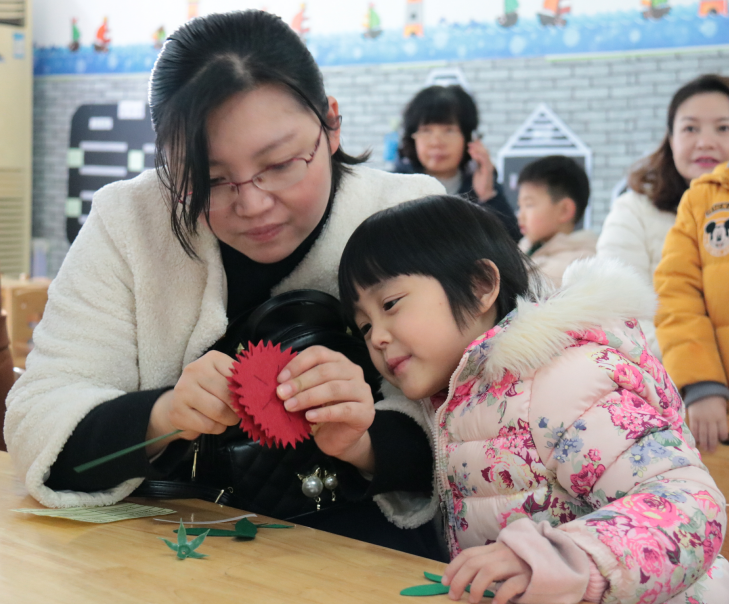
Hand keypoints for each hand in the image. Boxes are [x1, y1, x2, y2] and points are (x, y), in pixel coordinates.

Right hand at [147, 351, 239, 454]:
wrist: (178, 403)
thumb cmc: (209, 390)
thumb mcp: (224, 378)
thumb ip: (239, 381)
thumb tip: (258, 393)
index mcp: (212, 358)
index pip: (238, 377)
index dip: (247, 392)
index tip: (249, 399)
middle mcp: (195, 370)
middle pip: (227, 395)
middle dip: (238, 409)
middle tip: (239, 413)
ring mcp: (183, 390)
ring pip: (219, 411)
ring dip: (229, 420)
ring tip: (228, 419)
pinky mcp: (177, 411)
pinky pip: (208, 425)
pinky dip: (217, 428)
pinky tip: (214, 424)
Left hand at [276, 346, 375, 470]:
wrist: (339, 439)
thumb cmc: (321, 411)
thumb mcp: (308, 393)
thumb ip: (298, 384)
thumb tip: (279, 381)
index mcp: (339, 361)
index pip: (318, 353)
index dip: (298, 363)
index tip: (280, 379)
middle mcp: (354, 372)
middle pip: (326, 371)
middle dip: (300, 382)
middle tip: (281, 394)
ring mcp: (363, 392)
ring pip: (334, 389)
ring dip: (309, 397)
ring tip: (290, 406)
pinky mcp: (365, 413)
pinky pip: (344, 410)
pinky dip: (324, 413)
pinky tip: (309, 417)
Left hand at [442, 542, 531, 603]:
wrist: (555, 563)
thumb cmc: (525, 565)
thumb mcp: (503, 561)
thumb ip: (487, 565)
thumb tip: (462, 579)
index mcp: (494, 548)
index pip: (468, 554)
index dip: (453, 567)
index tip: (444, 581)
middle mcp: (503, 553)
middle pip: (474, 563)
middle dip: (459, 579)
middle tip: (452, 595)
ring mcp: (516, 564)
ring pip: (488, 571)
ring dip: (476, 587)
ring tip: (471, 601)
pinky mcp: (529, 576)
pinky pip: (510, 585)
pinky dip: (499, 596)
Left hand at [468, 139, 494, 201]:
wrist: (484, 194)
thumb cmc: (481, 183)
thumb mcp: (477, 170)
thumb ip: (477, 162)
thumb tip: (474, 155)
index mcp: (486, 164)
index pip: (484, 152)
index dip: (479, 145)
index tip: (472, 142)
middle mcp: (488, 164)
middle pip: (485, 151)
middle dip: (477, 146)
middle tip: (469, 144)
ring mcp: (488, 167)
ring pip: (485, 155)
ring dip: (477, 150)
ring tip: (469, 148)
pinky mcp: (487, 171)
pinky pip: (484, 161)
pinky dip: (479, 156)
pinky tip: (473, 154)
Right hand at [688, 395, 727, 452]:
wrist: (701, 390)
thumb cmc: (714, 399)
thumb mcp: (723, 407)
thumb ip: (722, 417)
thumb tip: (722, 429)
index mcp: (720, 416)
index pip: (723, 431)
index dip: (722, 437)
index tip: (721, 440)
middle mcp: (711, 420)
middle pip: (712, 435)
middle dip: (712, 444)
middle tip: (711, 451)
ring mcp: (701, 419)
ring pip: (702, 434)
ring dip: (704, 442)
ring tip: (704, 449)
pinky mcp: (693, 418)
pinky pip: (694, 429)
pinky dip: (695, 436)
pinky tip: (697, 441)